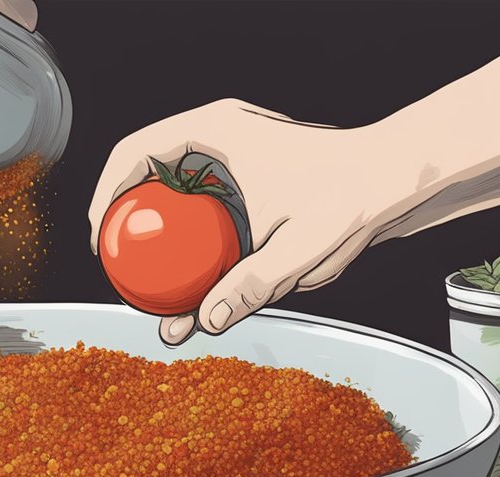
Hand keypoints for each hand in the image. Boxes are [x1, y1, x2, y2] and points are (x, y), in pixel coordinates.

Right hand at [88, 99, 406, 345]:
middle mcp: (219, 137)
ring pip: (172, 192)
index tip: (102, 240)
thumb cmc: (353, 196)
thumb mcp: (298, 248)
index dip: (106, 195)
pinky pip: (200, 206)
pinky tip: (189, 281)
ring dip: (156, 232)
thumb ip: (251, 286)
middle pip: (146, 172)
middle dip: (125, 219)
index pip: (135, 152)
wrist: (396, 178)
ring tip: (149, 281)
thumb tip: (205, 322)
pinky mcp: (246, 179)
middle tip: (117, 266)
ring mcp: (232, 157)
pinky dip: (187, 238)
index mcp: (216, 131)